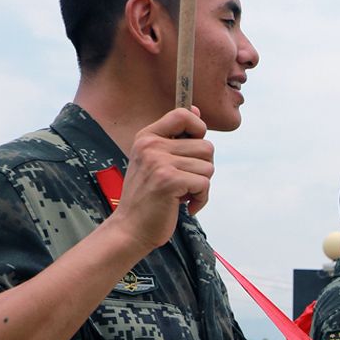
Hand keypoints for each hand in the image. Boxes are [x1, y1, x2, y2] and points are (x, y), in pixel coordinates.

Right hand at [113, 108, 211, 252]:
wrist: (131, 228)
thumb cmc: (148, 196)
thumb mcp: (156, 161)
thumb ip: (176, 137)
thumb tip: (196, 110)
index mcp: (147, 137)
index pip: (183, 114)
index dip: (198, 129)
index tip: (192, 149)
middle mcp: (151, 145)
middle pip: (206, 146)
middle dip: (202, 168)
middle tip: (184, 181)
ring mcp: (159, 162)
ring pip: (208, 166)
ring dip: (201, 186)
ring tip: (181, 194)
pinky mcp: (169, 180)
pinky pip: (205, 184)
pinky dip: (200, 199)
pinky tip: (184, 205)